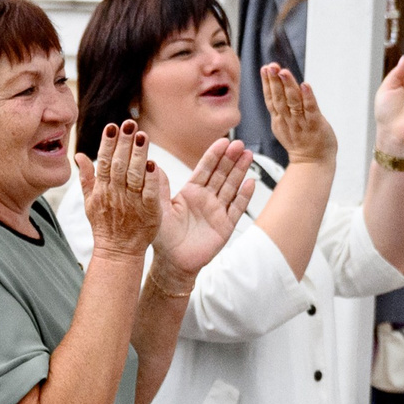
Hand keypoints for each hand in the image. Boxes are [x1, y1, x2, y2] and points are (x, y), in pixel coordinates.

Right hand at [75, 122, 157, 259]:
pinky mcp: (148, 212)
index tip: (112, 126)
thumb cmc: (104, 226)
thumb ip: (86, 177)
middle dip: (124, 143)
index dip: (108, 144)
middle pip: (119, 165)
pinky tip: (153, 163)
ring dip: (138, 155)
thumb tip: (79, 155)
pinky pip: (148, 193)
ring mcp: (131, 203)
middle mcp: (115, 195)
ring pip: (134, 175)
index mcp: (101, 190)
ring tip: (143, 135)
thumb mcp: (90, 202)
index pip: (104, 162)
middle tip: (130, 124)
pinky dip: (150, 178)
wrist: (118, 252)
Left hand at [153, 136, 255, 273]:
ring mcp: (217, 211)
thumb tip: (153, 164)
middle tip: (239, 143)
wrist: (172, 263)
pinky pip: (237, 208)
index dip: (214, 155)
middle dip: (230, 158)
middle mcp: (206, 199)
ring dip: (240, 171)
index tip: (223, 141)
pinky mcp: (225, 226)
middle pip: (221, 174)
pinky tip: (250, 182)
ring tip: (248, 154)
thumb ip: (158, 187)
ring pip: (231, 187)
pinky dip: (243, 196)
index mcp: (190, 192)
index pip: (204, 169)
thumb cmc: (163, 237)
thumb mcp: (158, 209)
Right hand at [261, 66, 338, 166]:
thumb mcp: (285, 125)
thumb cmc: (301, 142)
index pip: (271, 99)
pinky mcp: (315, 125)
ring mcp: (301, 123)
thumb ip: (282, 108)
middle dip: (274, 81)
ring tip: (284, 71)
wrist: (313, 163)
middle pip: (279, 99)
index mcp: (279, 120)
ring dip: (288, 86)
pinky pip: (311, 110)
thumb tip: (278, 87)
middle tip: (271, 66)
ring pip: (293, 102)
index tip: (265, 69)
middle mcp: (288, 121)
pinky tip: (305, 85)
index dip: (267, 83)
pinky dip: (308, 97)